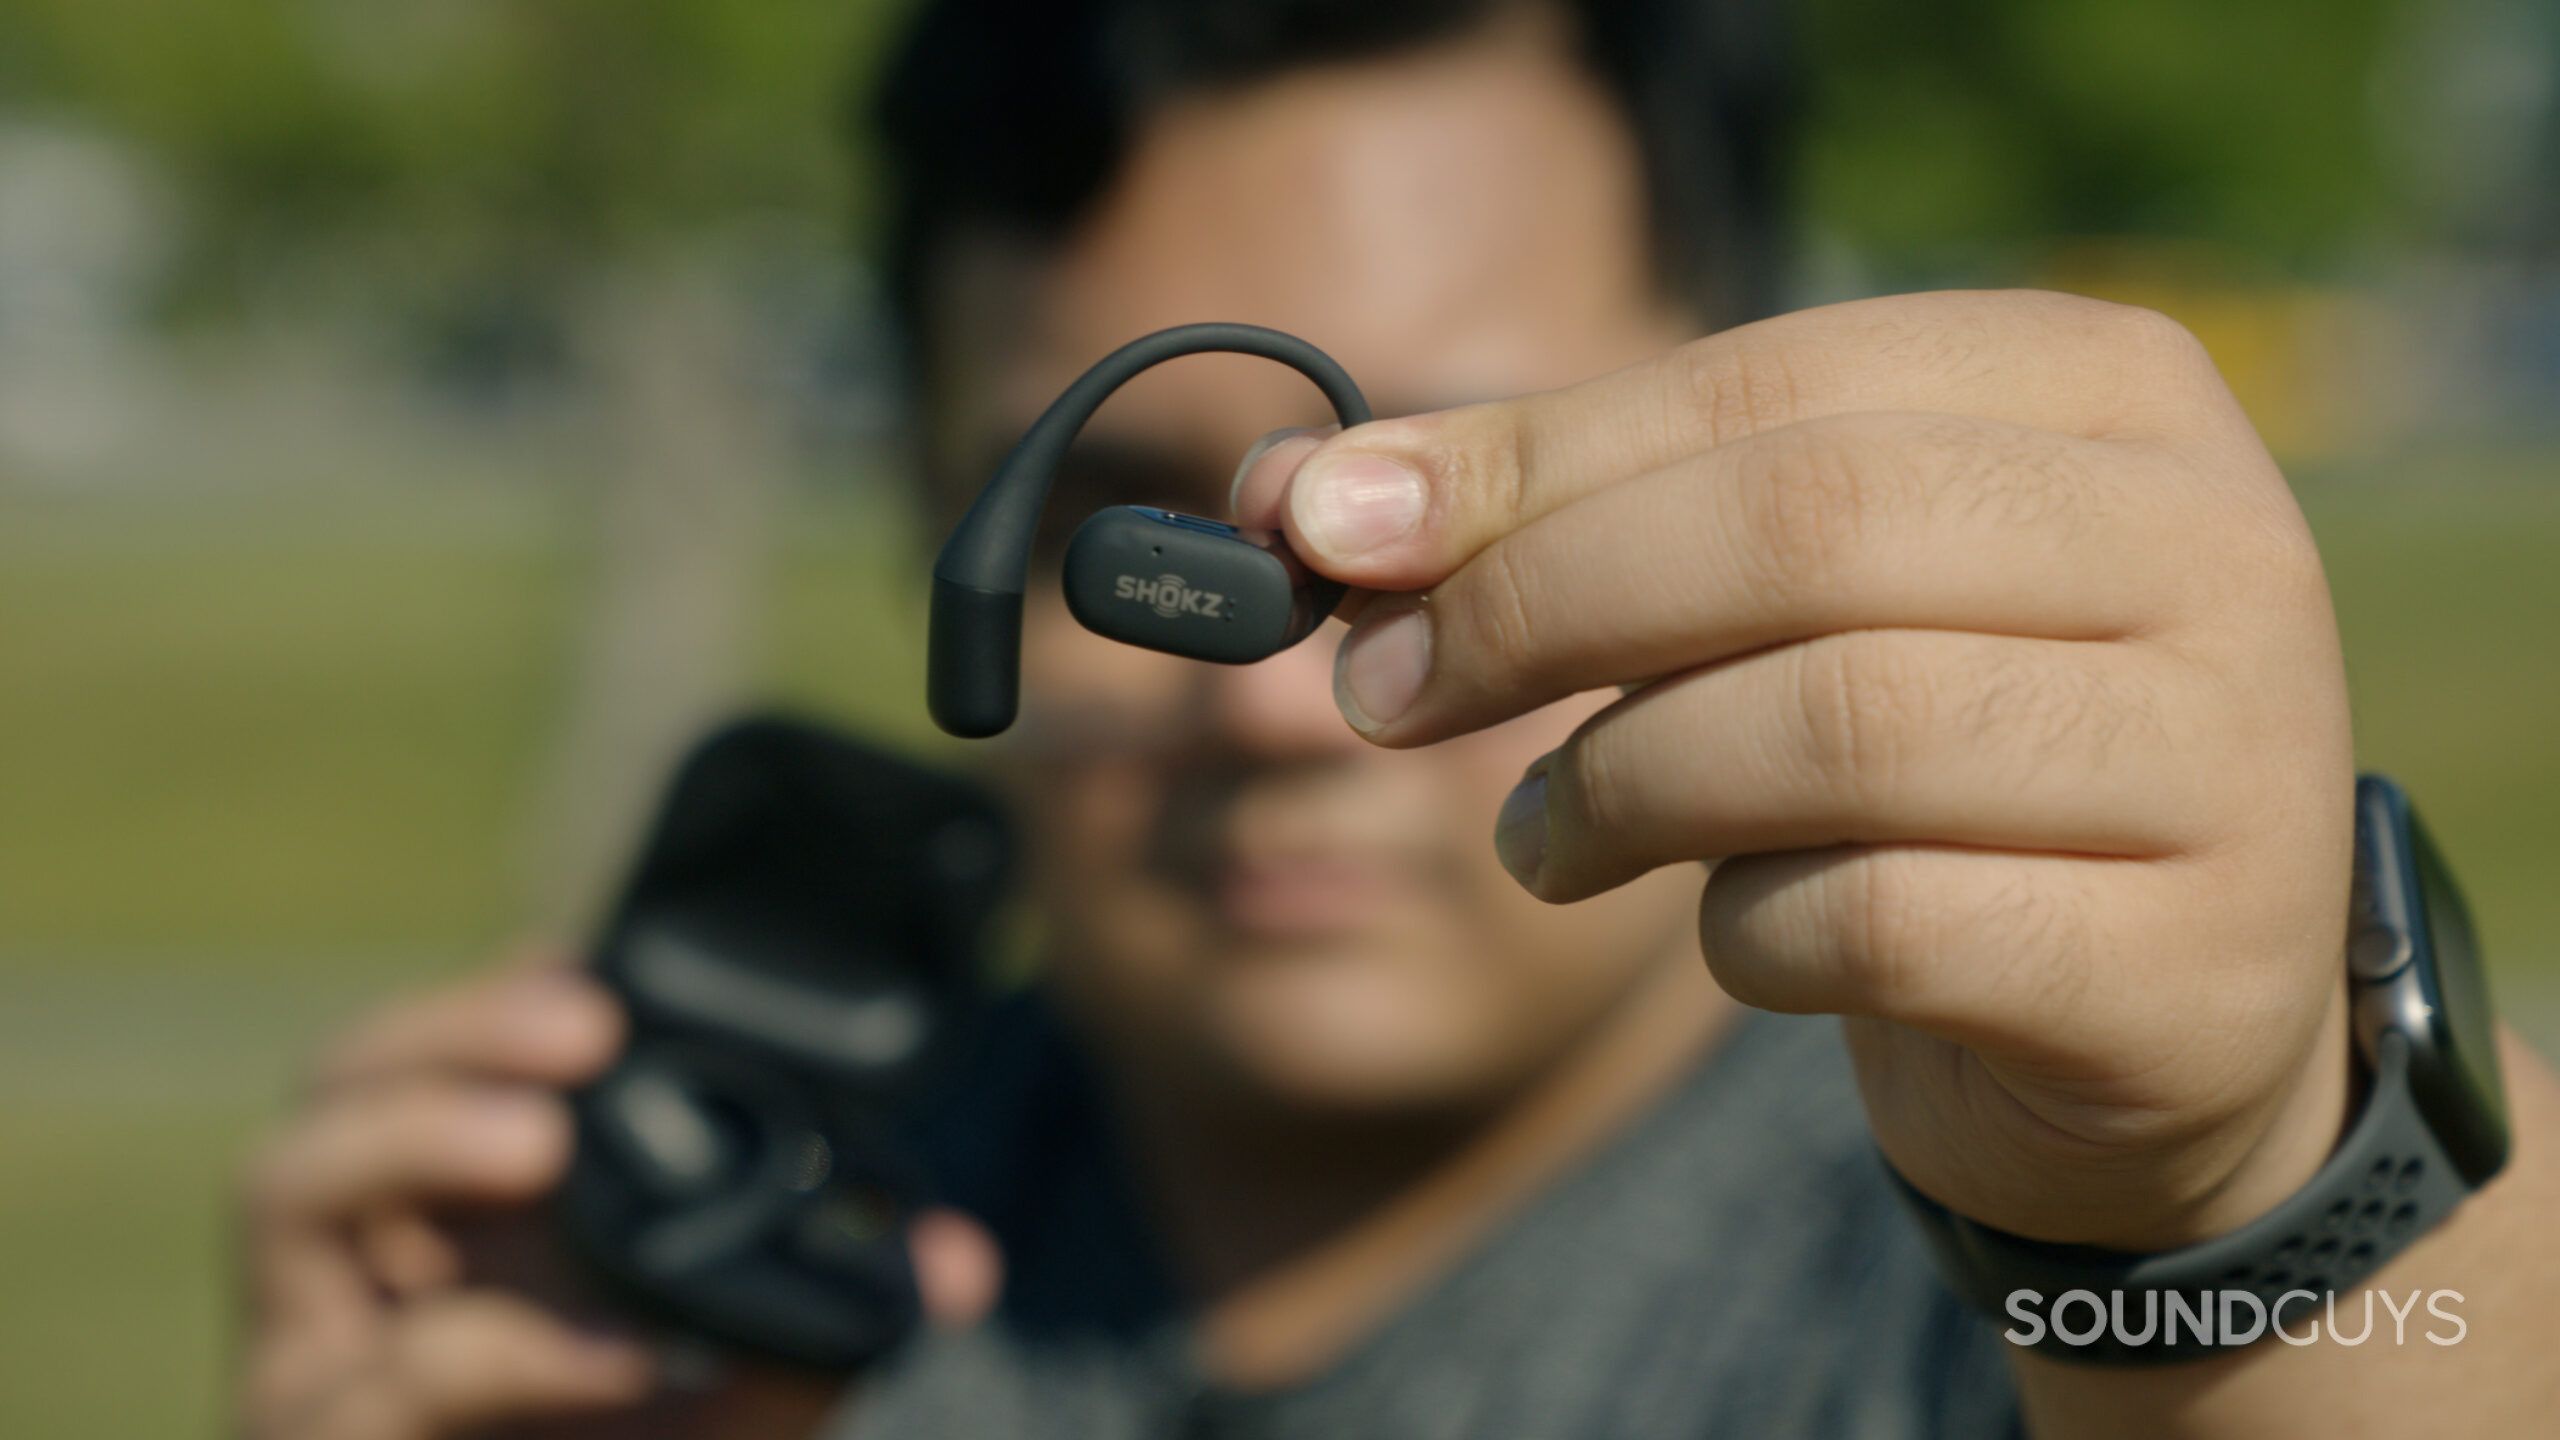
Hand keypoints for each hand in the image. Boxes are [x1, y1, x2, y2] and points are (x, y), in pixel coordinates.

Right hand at [236, 955, 1002, 1439]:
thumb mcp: (733, 1404)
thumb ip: (827, 1327)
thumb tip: (957, 1262)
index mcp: (447, 1224)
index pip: (432, 1058)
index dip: (495, 994)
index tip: (594, 958)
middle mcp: (362, 1271)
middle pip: (336, 1082)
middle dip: (450, 1027)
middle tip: (585, 1024)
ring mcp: (316, 1354)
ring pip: (283, 1184)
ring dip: (411, 1134)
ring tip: (539, 1137)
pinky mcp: (319, 1439)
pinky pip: (383, 1381)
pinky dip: (505, 1349)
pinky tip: (614, 1351)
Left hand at [1238, 290, 2359, 1251]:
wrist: (2149, 1010)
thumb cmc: (1924, 761)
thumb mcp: (1776, 600)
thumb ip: (1572, 522)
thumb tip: (1301, 501)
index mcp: (2110, 391)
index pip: (1770, 385)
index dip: (1528, 460)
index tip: (1328, 531)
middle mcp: (2213, 546)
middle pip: (1804, 530)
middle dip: (1541, 608)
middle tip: (1384, 692)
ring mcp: (2232, 762)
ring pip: (1838, 728)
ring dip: (1619, 786)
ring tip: (1543, 838)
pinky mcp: (2187, 971)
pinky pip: (1877, 925)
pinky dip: (1740, 935)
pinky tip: (1725, 934)